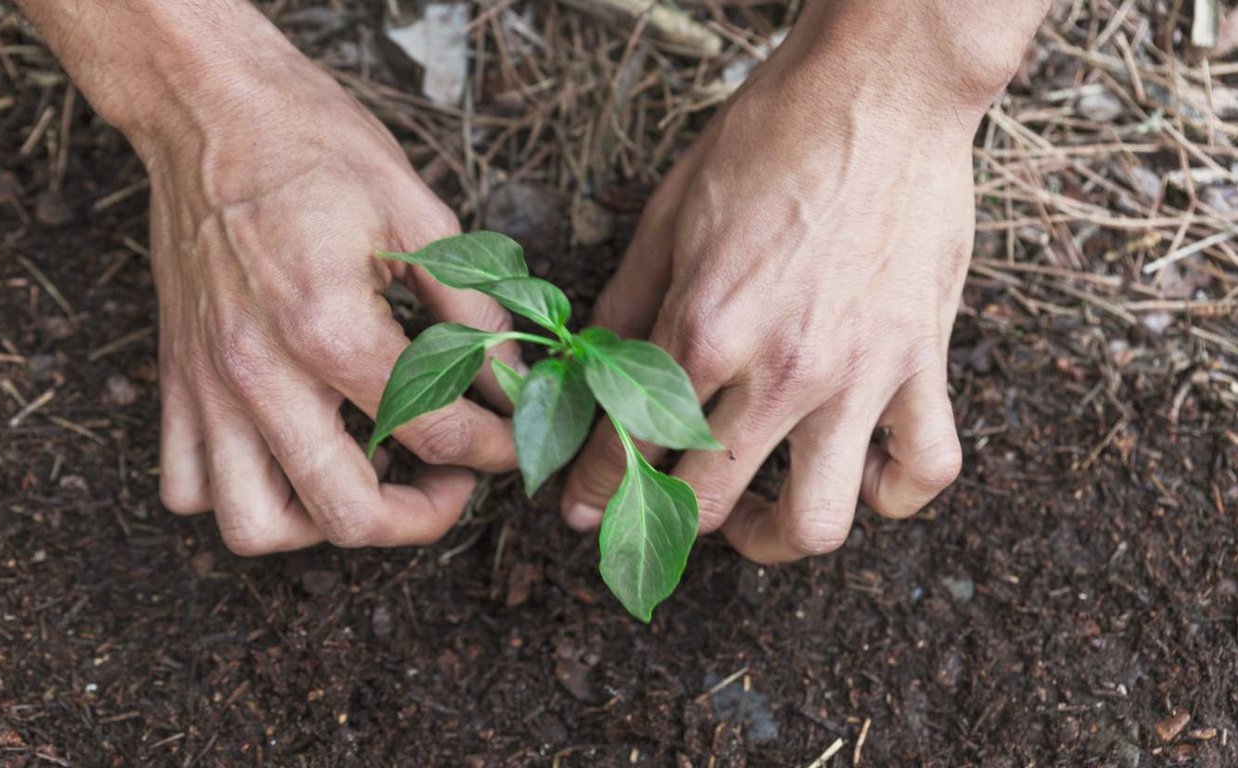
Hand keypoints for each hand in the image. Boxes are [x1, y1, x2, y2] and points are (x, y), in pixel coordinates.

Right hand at [140, 51, 518, 553]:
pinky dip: (241, 497)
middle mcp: (259, 373)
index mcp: (327, 325)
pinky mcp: (175, 380)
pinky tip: (291, 456)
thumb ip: (472, 309)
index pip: (432, 431)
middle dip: (423, 519)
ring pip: (253, 525)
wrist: (207, 107)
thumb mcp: (416, 212)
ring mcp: (207, 386)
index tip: (510, 443)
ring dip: (320, 524)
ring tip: (366, 478)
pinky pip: (188, 487)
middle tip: (452, 483)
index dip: (493, 449)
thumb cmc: (310, 144)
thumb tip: (510, 378)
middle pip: (347, 512)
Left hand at [559, 19, 1002, 562]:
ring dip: (773, 539)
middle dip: (668, 525)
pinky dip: (893, 492)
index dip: (595, 492)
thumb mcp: (671, 215)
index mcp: (706, 326)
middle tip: (660, 512)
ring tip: (756, 518)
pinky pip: (925, 468)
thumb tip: (584, 369)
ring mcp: (861, 373)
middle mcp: (783, 368)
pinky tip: (859, 475)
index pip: (632, 444)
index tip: (580, 511)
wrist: (880, 88)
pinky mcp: (924, 361)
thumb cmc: (770, 138)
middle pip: (713, 502)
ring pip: (819, 520)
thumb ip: (626, 306)